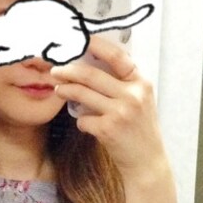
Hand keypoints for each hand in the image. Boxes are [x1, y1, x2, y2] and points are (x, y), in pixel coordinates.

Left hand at [50, 36, 168, 181]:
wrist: (147, 163)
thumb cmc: (140, 131)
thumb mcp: (140, 101)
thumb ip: (122, 84)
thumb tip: (91, 65)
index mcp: (141, 83)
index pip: (116, 56)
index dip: (96, 45)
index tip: (80, 39)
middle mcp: (132, 95)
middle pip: (91, 75)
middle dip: (68, 71)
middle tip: (56, 70)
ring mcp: (120, 112)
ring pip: (82, 94)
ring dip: (66, 91)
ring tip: (59, 90)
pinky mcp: (108, 130)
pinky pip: (83, 119)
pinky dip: (81, 121)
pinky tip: (86, 125)